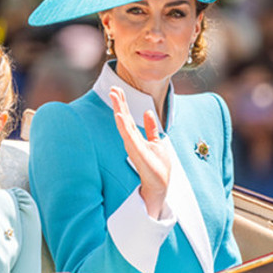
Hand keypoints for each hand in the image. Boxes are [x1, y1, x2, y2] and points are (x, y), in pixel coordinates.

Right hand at [109, 87, 171, 218]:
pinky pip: (129, 137)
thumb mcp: (156, 142)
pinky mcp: (138, 153)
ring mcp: (134, 146)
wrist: (159, 184)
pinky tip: (120, 116)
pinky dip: (124, 126)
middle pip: (124, 118)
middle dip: (119, 103)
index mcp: (136, 137)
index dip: (122, 103)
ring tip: (115, 97)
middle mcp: (132, 141)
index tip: (117, 89)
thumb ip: (151, 129)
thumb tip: (148, 113)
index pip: (127, 117)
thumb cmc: (157, 166)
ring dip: (120, 110)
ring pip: (124, 125)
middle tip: (113, 88)